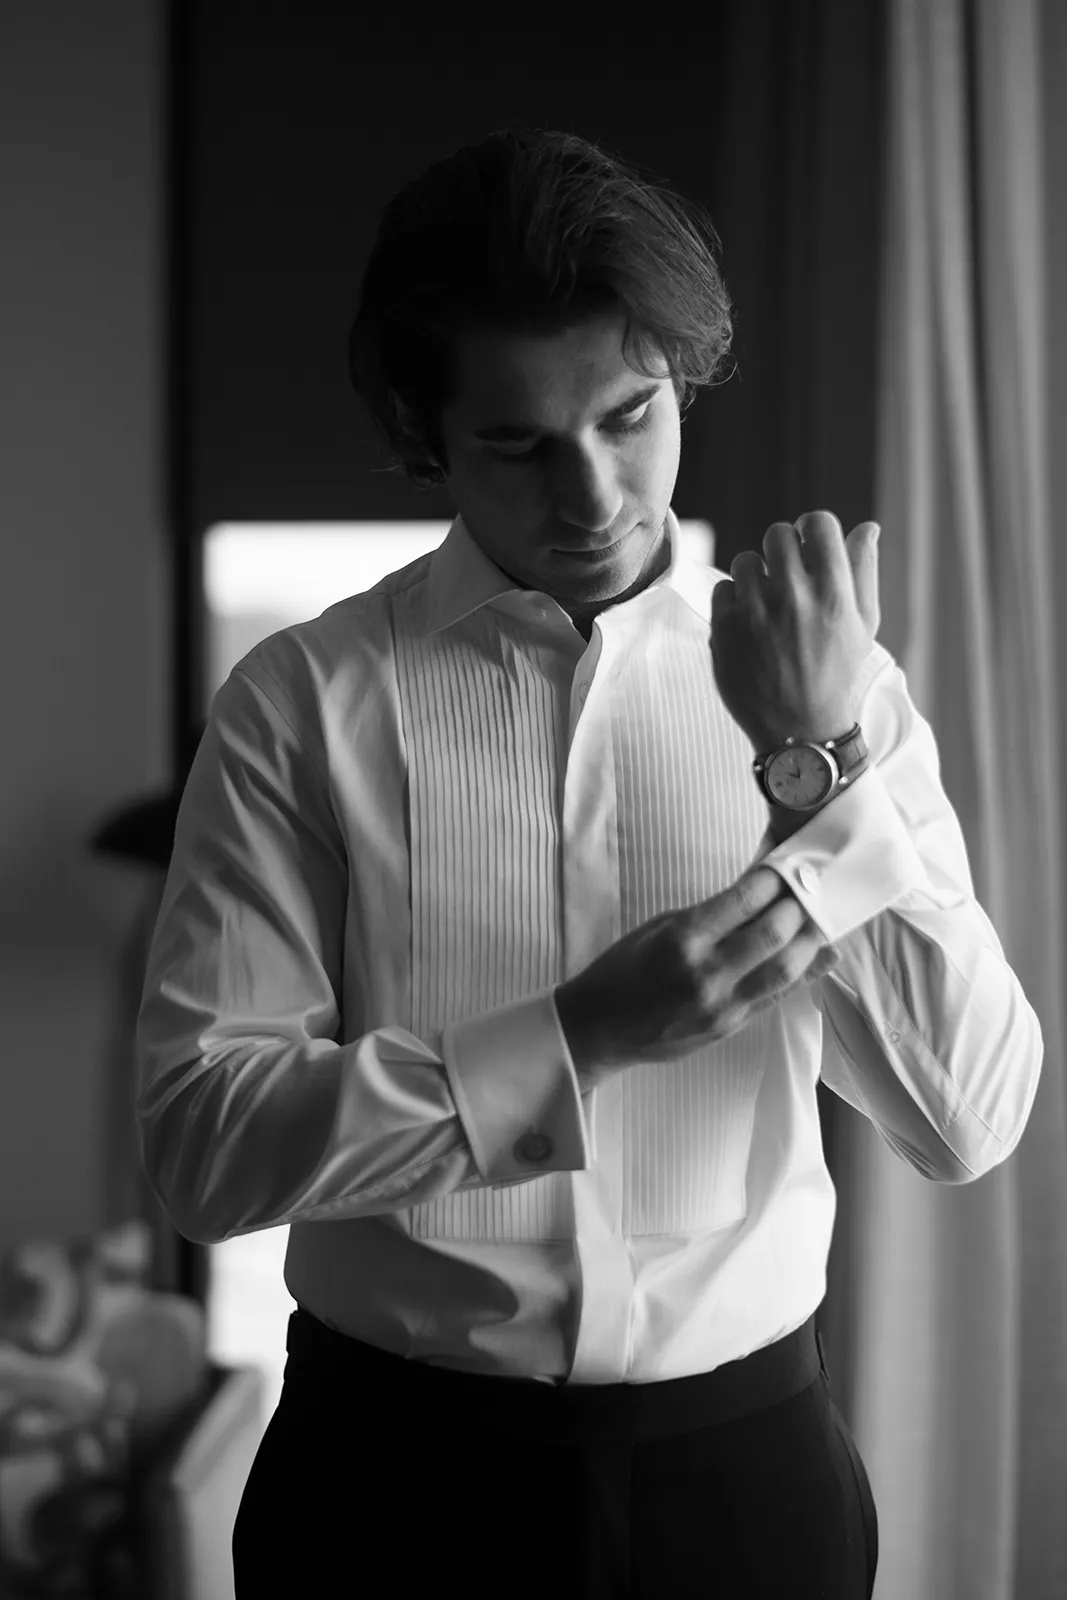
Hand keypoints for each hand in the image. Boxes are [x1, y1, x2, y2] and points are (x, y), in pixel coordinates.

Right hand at [555, 866, 837, 1078]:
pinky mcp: (731, 1027)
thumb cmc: (622, 970)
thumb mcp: (658, 928)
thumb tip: (755, 891)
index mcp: (683, 939)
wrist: (599, 1028)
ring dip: (810, 941)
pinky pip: (777, 997)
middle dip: (798, 907)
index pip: (743, 902)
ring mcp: (722, 1005)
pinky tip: (824, 956)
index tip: (789, 865)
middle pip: (772, 934)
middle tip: (812, 887)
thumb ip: (708, 914)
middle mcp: (706, 973)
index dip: (773, 880)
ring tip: (823, 919)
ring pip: (784, 969)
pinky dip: (805, 975)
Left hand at [710, 510, 880, 749]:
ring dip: (755, 575)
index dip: (812, 529)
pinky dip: (734, 602)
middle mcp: (794, 598)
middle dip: (783, 549)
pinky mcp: (724, 629)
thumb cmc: (835, 672)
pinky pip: (722, 589)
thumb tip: (868, 527)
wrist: (799, 729)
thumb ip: (864, 571)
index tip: (808, 545)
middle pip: (778, 534)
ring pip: (746, 560)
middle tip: (785, 574)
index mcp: (834, 593)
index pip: (818, 524)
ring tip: (766, 604)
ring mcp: (755, 613)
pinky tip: (749, 625)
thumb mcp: (863, 624)